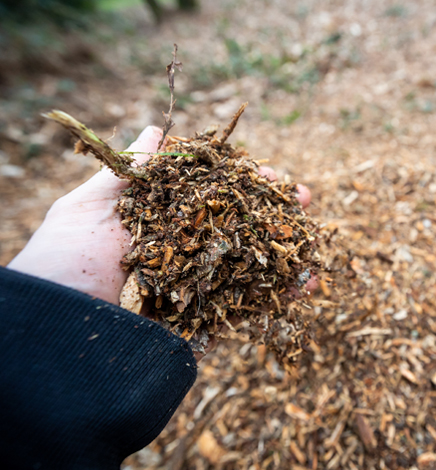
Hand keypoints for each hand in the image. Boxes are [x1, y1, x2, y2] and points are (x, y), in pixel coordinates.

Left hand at [8, 126, 313, 304]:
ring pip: (250, 270)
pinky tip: (307, 283)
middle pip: (238, 230)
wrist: (54, 336)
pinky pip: (247, 312)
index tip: (270, 173)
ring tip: (316, 241)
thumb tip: (156, 127)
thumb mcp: (87, 208)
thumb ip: (131, 172)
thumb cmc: (63, 263)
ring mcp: (193, 293)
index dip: (243, 184)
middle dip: (274, 214)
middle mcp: (179, 257)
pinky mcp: (202, 328)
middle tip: (305, 199)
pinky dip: (280, 299)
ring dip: (286, 255)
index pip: (210, 198)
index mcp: (157, 226)